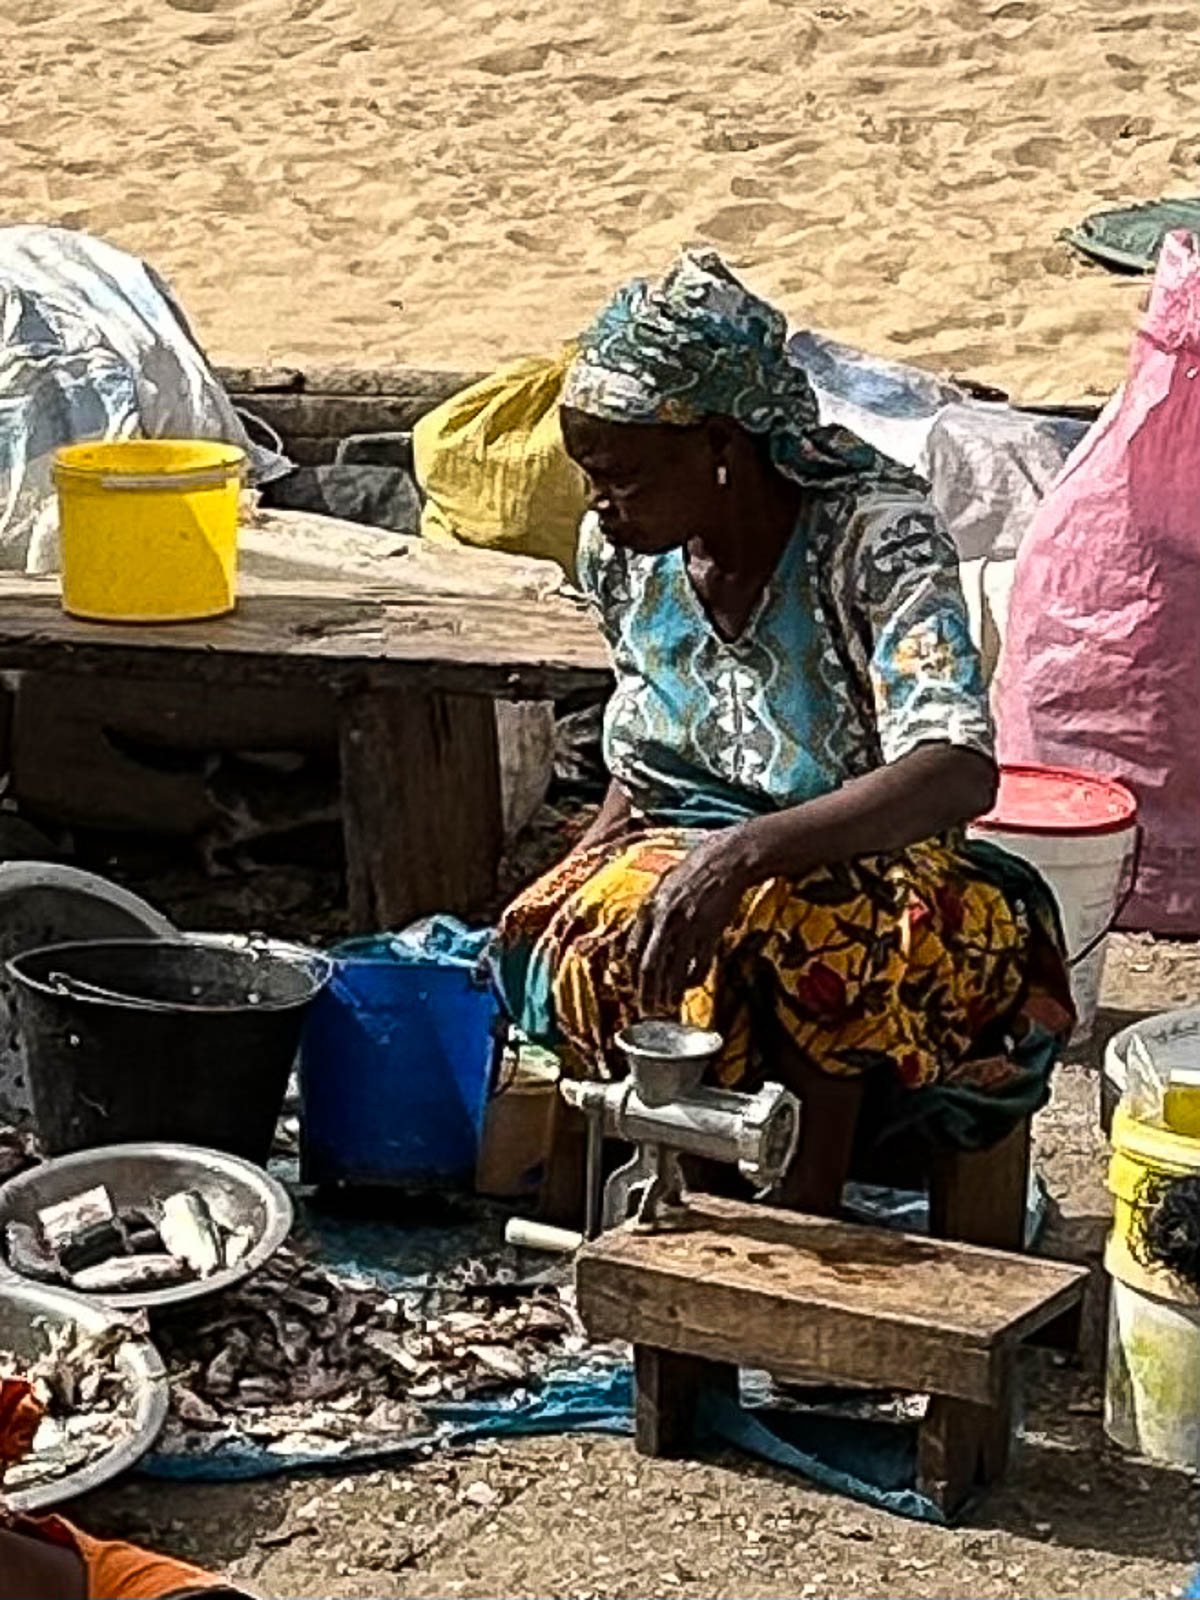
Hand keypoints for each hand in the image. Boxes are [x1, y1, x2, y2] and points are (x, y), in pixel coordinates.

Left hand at [628, 830, 753, 1014]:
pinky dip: (694, 978)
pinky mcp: (711, 932)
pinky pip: (700, 963)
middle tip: (647, 1010)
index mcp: (650, 908)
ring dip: (670, 992)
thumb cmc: (692, 871)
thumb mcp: (662, 887)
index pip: (633, 950)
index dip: (632, 973)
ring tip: (668, 1007)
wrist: (724, 861)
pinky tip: (690, 985)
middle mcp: (666, 920)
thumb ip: (650, 912)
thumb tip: (639, 938)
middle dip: (647, 992)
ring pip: (675, 970)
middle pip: (651, 965)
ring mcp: (689, 928)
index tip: (633, 989)